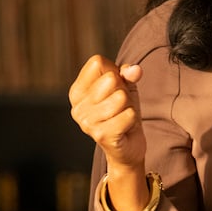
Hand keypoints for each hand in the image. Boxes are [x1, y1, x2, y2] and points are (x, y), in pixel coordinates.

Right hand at [68, 55, 145, 173]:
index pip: (97, 63)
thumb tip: (134, 69)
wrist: (128, 147)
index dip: (114, 71)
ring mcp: (87, 122)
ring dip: (128, 106)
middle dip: (123, 90)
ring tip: (122, 116)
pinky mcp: (101, 135)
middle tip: (120, 106)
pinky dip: (132, 119)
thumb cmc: (122, 112)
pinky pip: (128, 114)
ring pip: (121, 97)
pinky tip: (125, 128)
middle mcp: (77, 106)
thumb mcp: (125, 87)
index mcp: (77, 92)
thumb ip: (127, 73)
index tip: (114, 87)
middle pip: (111, 79)